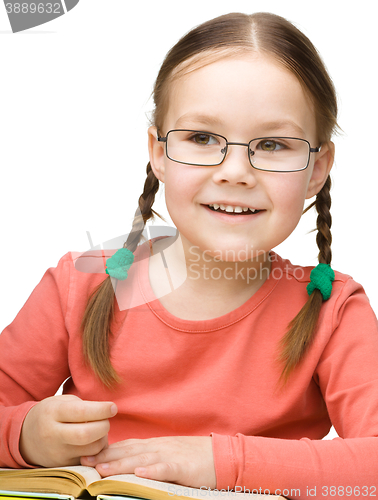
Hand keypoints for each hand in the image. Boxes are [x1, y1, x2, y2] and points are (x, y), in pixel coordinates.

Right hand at [19, 394, 116, 466]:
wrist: (26, 436)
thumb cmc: (52, 413)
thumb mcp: (63, 402)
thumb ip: (83, 406)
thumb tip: (107, 414)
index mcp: (53, 413)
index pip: (82, 412)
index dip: (102, 410)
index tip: (113, 408)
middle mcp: (53, 434)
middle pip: (87, 434)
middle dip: (104, 426)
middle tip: (106, 420)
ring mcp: (57, 453)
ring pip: (91, 450)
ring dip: (103, 440)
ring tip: (99, 431)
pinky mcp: (63, 466)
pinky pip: (88, 461)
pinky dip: (96, 452)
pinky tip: (92, 442)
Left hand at [81, 436, 215, 488]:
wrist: (220, 455)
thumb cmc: (192, 457)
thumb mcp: (168, 454)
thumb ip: (149, 457)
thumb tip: (128, 464)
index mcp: (154, 445)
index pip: (125, 446)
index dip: (106, 451)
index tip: (86, 456)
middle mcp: (158, 447)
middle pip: (128, 452)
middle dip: (105, 457)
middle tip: (84, 462)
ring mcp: (170, 456)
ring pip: (141, 459)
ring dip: (120, 464)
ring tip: (102, 469)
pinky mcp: (183, 467)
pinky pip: (166, 468)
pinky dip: (153, 470)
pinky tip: (140, 473)